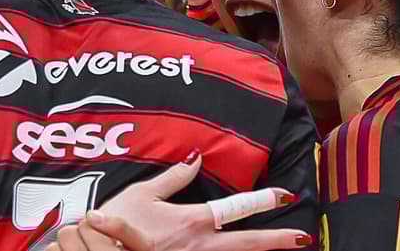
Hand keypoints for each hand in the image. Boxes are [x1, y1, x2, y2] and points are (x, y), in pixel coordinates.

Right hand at [46, 151, 310, 250]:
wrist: (97, 249)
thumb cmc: (117, 221)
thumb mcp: (143, 193)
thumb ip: (174, 178)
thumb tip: (197, 158)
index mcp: (192, 221)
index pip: (235, 208)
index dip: (262, 201)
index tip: (285, 195)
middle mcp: (200, 246)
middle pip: (246, 244)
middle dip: (276, 240)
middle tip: (302, 237)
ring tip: (285, 250)